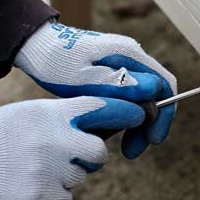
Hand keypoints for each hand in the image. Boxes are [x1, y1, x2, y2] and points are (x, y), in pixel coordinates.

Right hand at [0, 96, 145, 199]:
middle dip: (91, 156)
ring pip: (80, 176)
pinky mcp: (43, 195)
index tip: (139, 114)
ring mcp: (50, 169)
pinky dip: (53, 194)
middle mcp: (56, 139)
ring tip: (35, 167)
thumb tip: (102, 126)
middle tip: (70, 155)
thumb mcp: (31, 114)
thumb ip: (64, 118)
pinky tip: (30, 183)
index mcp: (52, 114)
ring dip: (65, 175)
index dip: (124, 112)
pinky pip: (65, 197)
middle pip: (98, 152)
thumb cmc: (0, 134)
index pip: (101, 108)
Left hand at [14, 20, 176, 157]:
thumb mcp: (82, 78)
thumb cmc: (55, 62)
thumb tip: (153, 90)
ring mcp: (123, 64)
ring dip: (133, 124)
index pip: (164, 85)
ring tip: (115, 144)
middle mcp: (131, 57)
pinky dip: (121, 116)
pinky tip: (105, 130)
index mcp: (129, 54)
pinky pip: (126, 97)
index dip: (163, 115)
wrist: (35, 47)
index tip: (151, 140)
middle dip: (147, 125)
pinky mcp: (113, 73)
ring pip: (141, 99)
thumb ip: (118, 83)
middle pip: (155, 95)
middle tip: (131, 151)